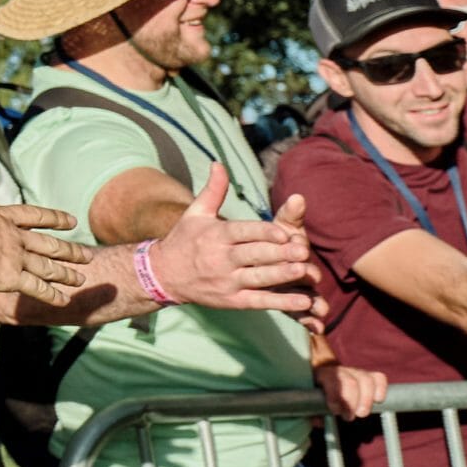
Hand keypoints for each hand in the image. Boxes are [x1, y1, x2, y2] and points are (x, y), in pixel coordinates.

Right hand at [0, 167, 86, 303]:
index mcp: (2, 215)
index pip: (36, 216)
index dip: (55, 219)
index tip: (72, 222)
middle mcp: (14, 236)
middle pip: (49, 244)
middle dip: (70, 250)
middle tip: (87, 255)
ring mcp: (13, 257)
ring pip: (47, 267)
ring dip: (66, 274)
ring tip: (82, 279)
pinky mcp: (7, 277)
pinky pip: (35, 288)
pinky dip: (51, 294)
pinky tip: (64, 300)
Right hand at [147, 165, 323, 317]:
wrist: (163, 275)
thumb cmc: (184, 240)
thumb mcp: (195, 213)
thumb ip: (213, 190)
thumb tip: (218, 164)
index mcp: (216, 235)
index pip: (242, 232)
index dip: (263, 232)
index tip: (283, 232)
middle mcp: (220, 258)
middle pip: (253, 255)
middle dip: (279, 254)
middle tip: (303, 250)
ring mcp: (226, 281)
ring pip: (258, 278)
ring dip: (281, 276)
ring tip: (303, 271)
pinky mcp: (231, 300)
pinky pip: (258, 301)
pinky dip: (281, 302)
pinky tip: (302, 302)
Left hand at [318, 361, 389, 418]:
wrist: (327, 377)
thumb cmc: (318, 393)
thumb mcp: (311, 401)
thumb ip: (313, 410)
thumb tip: (319, 421)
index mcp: (324, 374)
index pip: (332, 381)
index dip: (336, 397)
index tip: (336, 411)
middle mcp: (341, 371)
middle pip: (351, 383)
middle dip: (351, 403)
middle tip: (348, 417)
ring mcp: (356, 372)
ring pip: (366, 380)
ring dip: (366, 400)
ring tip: (361, 413)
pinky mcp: (369, 375)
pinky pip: (379, 378)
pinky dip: (381, 389)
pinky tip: (378, 400)